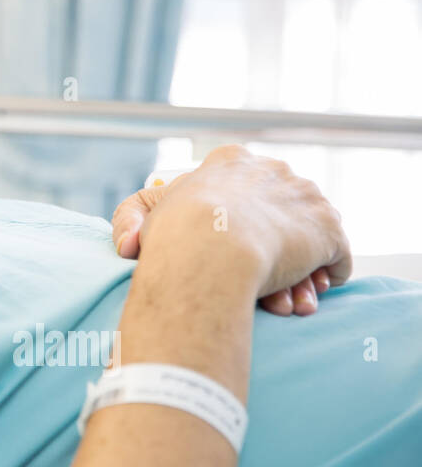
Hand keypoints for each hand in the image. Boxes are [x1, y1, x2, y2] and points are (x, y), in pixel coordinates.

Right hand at [110, 146, 351, 314]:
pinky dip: (322, 278)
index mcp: (231, 161)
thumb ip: (134, 220)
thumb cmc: (172, 232)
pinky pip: (335, 256)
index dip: (239, 221)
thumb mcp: (140, 214)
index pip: (244, 187)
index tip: (229, 248)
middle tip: (256, 287)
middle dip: (270, 251)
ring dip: (296, 274)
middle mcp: (274, 169)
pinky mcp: (328, 229)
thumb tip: (131, 245)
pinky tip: (302, 297)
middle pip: (277, 214)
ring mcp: (305, 197)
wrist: (211, 247)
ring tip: (279, 305)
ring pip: (305, 239)